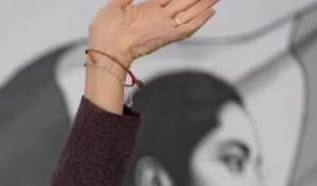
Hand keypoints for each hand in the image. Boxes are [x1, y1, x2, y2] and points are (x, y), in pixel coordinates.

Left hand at [89, 0, 218, 65]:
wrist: (105, 50)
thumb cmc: (105, 33)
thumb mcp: (115, 5)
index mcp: (146, 11)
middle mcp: (157, 19)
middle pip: (184, 3)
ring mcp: (163, 27)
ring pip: (190, 13)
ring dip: (204, 5)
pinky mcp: (166, 36)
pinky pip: (187, 28)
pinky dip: (200, 20)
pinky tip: (211, 12)